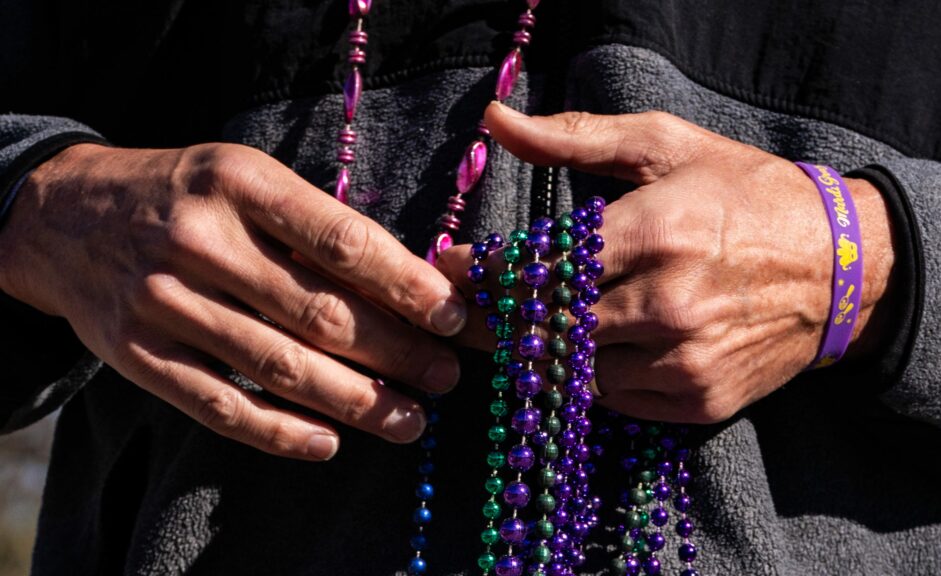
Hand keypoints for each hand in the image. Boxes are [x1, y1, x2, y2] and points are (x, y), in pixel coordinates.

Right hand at [0, 143, 466, 458]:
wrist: (65, 215)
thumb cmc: (186, 195)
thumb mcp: (248, 180)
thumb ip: (317, 227)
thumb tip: (413, 286)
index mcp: (239, 182)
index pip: (339, 240)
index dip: (404, 284)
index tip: (452, 315)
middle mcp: (199, 240)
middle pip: (317, 312)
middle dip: (396, 352)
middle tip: (446, 376)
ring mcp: (162, 301)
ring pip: (277, 366)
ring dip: (356, 401)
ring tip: (409, 420)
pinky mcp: (137, 354)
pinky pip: (218, 405)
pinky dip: (279, 432)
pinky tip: (329, 442)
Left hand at [439, 103, 896, 422]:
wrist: (843, 266)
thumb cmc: (748, 195)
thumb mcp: (667, 147)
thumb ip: (575, 138)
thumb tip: (495, 119)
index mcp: (652, 232)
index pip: (534, 269)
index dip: (480, 272)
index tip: (450, 265)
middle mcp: (664, 305)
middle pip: (542, 329)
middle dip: (495, 318)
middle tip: (470, 306)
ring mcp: (683, 360)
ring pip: (571, 372)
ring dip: (544, 350)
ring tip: (534, 324)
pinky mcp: (699, 401)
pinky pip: (614, 402)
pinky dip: (592, 377)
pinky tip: (595, 346)